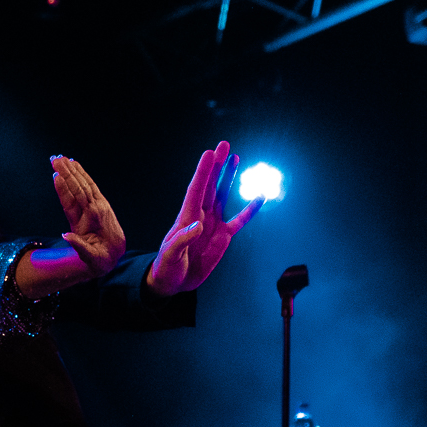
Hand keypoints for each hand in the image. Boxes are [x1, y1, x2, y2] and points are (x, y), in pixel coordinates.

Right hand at [51, 155, 125, 277]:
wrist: (115, 255)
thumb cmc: (102, 258)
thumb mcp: (91, 257)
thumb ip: (80, 247)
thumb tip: (65, 236)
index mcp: (92, 218)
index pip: (76, 199)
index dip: (65, 188)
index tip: (56, 175)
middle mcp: (95, 208)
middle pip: (79, 186)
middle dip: (67, 172)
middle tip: (54, 159)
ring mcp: (97, 204)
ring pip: (84, 183)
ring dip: (72, 170)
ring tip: (60, 158)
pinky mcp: (97, 204)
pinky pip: (88, 186)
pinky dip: (80, 175)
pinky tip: (74, 165)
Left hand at [147, 141, 263, 295]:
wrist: (174, 281)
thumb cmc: (167, 267)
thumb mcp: (170, 255)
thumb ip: (182, 240)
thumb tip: (199, 225)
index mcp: (186, 218)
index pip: (196, 190)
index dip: (202, 172)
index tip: (209, 153)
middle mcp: (200, 216)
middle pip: (210, 185)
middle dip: (216, 165)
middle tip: (223, 144)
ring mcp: (212, 224)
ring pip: (223, 195)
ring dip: (228, 177)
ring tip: (235, 158)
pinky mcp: (223, 236)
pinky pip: (239, 220)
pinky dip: (250, 210)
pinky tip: (260, 197)